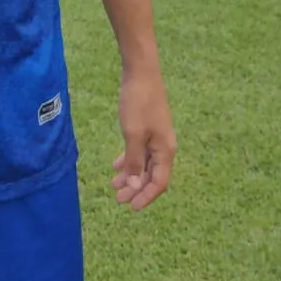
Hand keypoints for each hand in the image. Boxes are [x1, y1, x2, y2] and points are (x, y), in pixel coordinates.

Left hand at [112, 67, 174, 210]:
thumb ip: (135, 161)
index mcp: (165, 151)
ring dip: (131, 176)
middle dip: (136, 189)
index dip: (145, 197)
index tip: (130, 207)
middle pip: (152, 175)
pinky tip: (116, 166)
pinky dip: (130, 160)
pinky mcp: (148, 128)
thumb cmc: (138, 103)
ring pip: (145, 164)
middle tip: (118, 199)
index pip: (159, 183)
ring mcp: (156, 137)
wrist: (141, 72)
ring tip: (114, 185)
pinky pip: (140, 151)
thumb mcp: (133, 135)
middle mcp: (164, 146)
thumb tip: (136, 186)